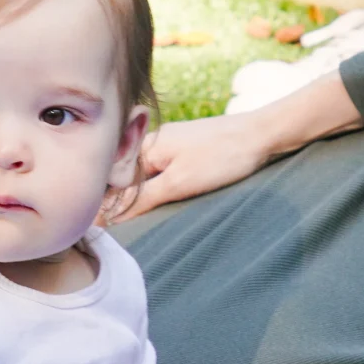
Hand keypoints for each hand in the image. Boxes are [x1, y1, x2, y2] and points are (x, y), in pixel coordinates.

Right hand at [124, 74, 363, 218]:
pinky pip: (165, 170)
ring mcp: (173, 143)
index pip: (113, 177)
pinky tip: (167, 200)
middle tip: (117, 228)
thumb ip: (142, 199)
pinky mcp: (191, 148)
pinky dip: (161, 187)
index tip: (101, 226)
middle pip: (128, 176)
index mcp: (147, 145)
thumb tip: (109, 216)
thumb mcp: (178, 183)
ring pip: (147, 174)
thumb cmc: (221, 157)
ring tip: (139, 219)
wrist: (263, 134)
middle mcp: (155, 140)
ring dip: (143, 196)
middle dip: (122, 200)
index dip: (106, 202)